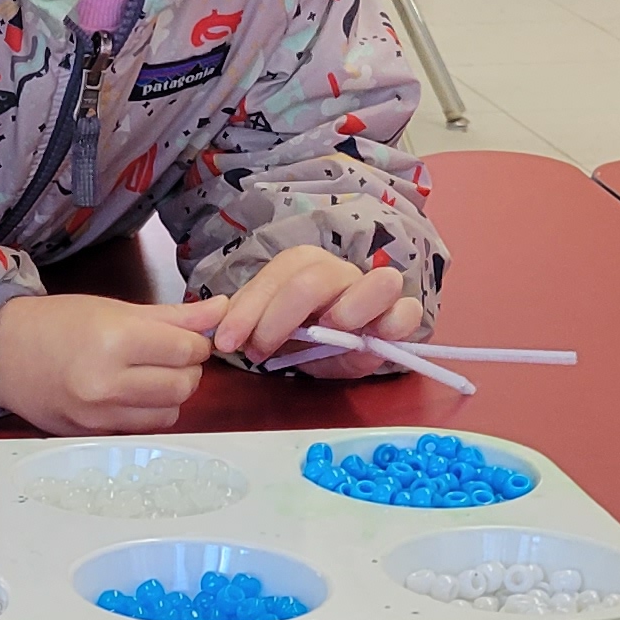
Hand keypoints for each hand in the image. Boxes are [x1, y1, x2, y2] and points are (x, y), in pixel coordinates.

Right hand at [0, 289, 213, 436]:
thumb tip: (222, 310)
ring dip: (170, 394)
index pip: (188, 350)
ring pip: (170, 413)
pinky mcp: (93, 436)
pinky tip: (130, 395)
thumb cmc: (58, 324)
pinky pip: (144, 429)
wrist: (3, 354)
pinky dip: (148, 412)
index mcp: (114, 341)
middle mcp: (106, 383)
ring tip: (148, 376)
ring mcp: (98, 416)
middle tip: (168, 356)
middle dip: (187, 369)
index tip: (183, 337)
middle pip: (185, 385)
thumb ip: (174, 316)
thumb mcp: (116, 309)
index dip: (195, 342)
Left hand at [192, 251, 422, 379]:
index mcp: (304, 267)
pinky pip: (408, 311)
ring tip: (327, 334)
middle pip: (315, 279)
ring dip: (349, 310)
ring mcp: (375, 292)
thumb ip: (241, 323)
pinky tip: (368, 341)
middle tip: (258, 351)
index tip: (226, 341)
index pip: (278, 274)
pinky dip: (393, 323)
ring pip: (378, 282)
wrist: (339, 351)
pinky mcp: (401, 318)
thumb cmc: (299, 336)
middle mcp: (340, 273)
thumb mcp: (264, 329)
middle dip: (279, 318)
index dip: (249, 308)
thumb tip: (211, 327)